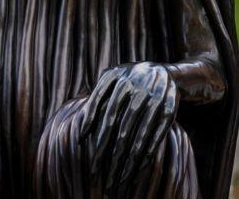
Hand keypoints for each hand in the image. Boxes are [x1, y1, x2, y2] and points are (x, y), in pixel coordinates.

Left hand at [79, 62, 177, 189]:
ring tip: (119, 178)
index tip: (81, 144)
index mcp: (118, 76)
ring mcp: (155, 97)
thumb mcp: (112, 80)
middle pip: (120, 125)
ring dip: (129, 158)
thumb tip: (81, 131)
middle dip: (109, 151)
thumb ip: (96, 98)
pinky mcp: (169, 109)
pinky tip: (138, 167)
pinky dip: (148, 152)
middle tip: (98, 171)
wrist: (166, 73)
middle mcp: (137, 85)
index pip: (101, 105)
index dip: (91, 123)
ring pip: (139, 133)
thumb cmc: (129, 80)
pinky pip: (157, 135)